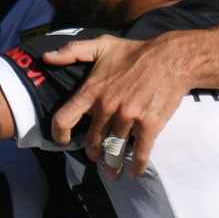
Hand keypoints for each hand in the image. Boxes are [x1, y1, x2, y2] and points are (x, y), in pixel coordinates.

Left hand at [41, 33, 193, 176]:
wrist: (172, 58)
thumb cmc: (135, 52)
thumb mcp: (102, 45)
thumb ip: (73, 51)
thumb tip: (46, 57)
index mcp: (93, 90)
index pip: (65, 117)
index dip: (59, 133)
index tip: (62, 141)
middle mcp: (108, 107)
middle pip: (93, 140)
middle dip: (93, 151)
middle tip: (95, 156)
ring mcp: (129, 117)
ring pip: (114, 149)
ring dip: (112, 163)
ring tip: (112, 170)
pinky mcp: (149, 125)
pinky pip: (140, 152)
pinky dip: (136, 166)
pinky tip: (134, 172)